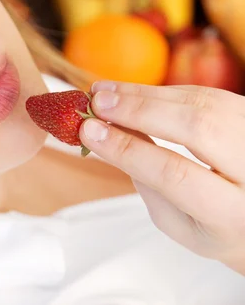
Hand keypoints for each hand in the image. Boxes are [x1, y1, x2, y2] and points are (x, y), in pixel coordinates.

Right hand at [79, 80, 244, 274]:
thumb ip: (147, 182)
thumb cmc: (214, 226)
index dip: (128, 149)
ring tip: (104, 91)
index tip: (88, 132)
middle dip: (139, 111)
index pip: (175, 174)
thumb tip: (112, 132)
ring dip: (145, 94)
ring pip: (202, 103)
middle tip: (96, 102)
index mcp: (232, 214)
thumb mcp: (177, 222)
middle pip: (197, 127)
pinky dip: (163, 91)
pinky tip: (130, 91)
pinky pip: (205, 94)